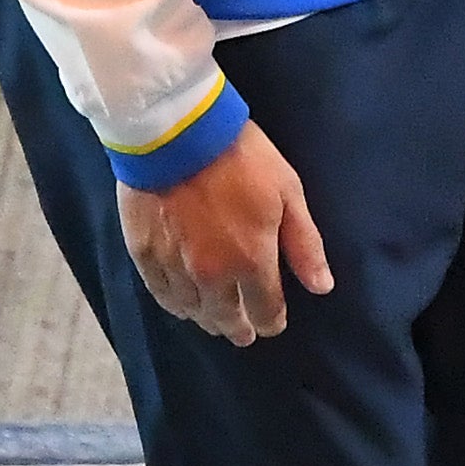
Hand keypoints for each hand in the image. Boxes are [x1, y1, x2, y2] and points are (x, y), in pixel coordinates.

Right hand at [118, 124, 334, 343]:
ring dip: (207, 319)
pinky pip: (160, 294)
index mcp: (251, 262)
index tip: (274, 322)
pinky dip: (174, 304)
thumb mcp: (288, 193)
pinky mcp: (143, 253)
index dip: (272, 322)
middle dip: (239, 328)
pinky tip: (180, 305)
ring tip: (214, 322)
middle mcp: (211, 276)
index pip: (265, 311)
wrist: (177, 132)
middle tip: (243, 333)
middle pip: (225, 318)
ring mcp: (174, 267)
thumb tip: (321, 287)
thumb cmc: (241, 158)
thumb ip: (304, 245)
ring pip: (192, 310)